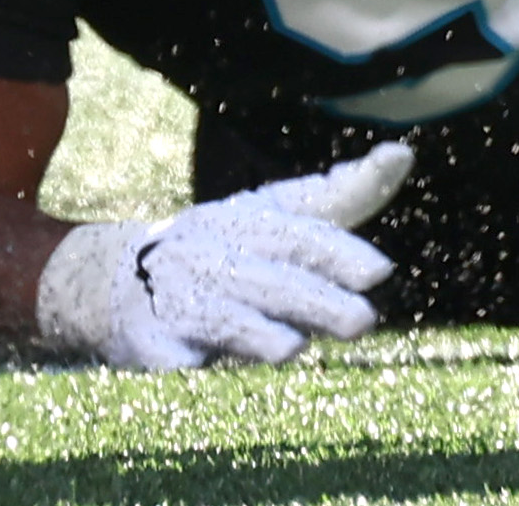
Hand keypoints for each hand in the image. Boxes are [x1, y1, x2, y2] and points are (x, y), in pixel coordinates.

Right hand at [30, 146, 406, 371]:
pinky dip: (179, 355)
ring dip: (253, 330)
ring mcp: (174, 295)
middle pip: (268, 279)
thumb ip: (341, 195)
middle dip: (314, 300)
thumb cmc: (224, 247)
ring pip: (219, 314)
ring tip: (292, 348)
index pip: (299, 235)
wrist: (116, 280)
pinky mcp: (144, 339)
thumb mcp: (278, 215)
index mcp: (246, 220)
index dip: (338, 251)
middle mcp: (211, 252)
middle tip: (363, 322)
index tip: (379, 270)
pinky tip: (194, 362)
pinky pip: (164, 348)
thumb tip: (402, 155)